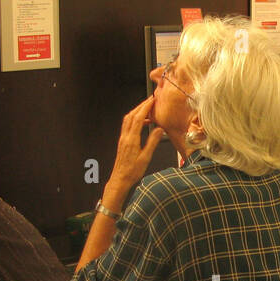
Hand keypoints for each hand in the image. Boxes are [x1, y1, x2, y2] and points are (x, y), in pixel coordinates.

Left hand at [103, 95, 165, 209]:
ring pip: (128, 119)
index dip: (145, 107)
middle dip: (141, 106)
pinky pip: (127, 126)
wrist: (120, 179)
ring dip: (137, 112)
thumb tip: (159, 129)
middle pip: (131, 115)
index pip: (138, 118)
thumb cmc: (132, 172)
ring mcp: (123, 138)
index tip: (152, 101)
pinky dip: (135, 120)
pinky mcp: (123, 142)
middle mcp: (125, 137)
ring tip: (147, 110)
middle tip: (150, 101)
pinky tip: (142, 123)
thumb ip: (152, 142)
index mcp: (131, 139)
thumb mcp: (145, 158)